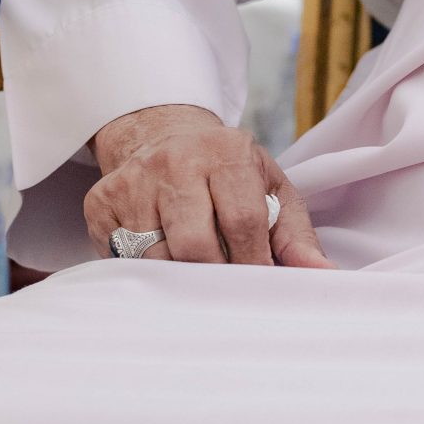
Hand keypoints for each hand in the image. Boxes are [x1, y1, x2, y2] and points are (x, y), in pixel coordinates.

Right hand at [83, 103, 330, 267]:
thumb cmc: (228, 174)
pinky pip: (123, 258)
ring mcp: (133, 180)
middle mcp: (175, 161)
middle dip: (215, 277)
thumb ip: (296, 236)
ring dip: (179, 276)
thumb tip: (322, 273)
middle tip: (226, 287)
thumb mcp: (270, 191)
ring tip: (195, 267)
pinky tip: (160, 255)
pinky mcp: (101, 201)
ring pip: (156, 258)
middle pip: (194, 246)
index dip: (254, 264)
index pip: (242, 222)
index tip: (260, 286)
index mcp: (227, 152)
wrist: (165, 136)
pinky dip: (146, 270)